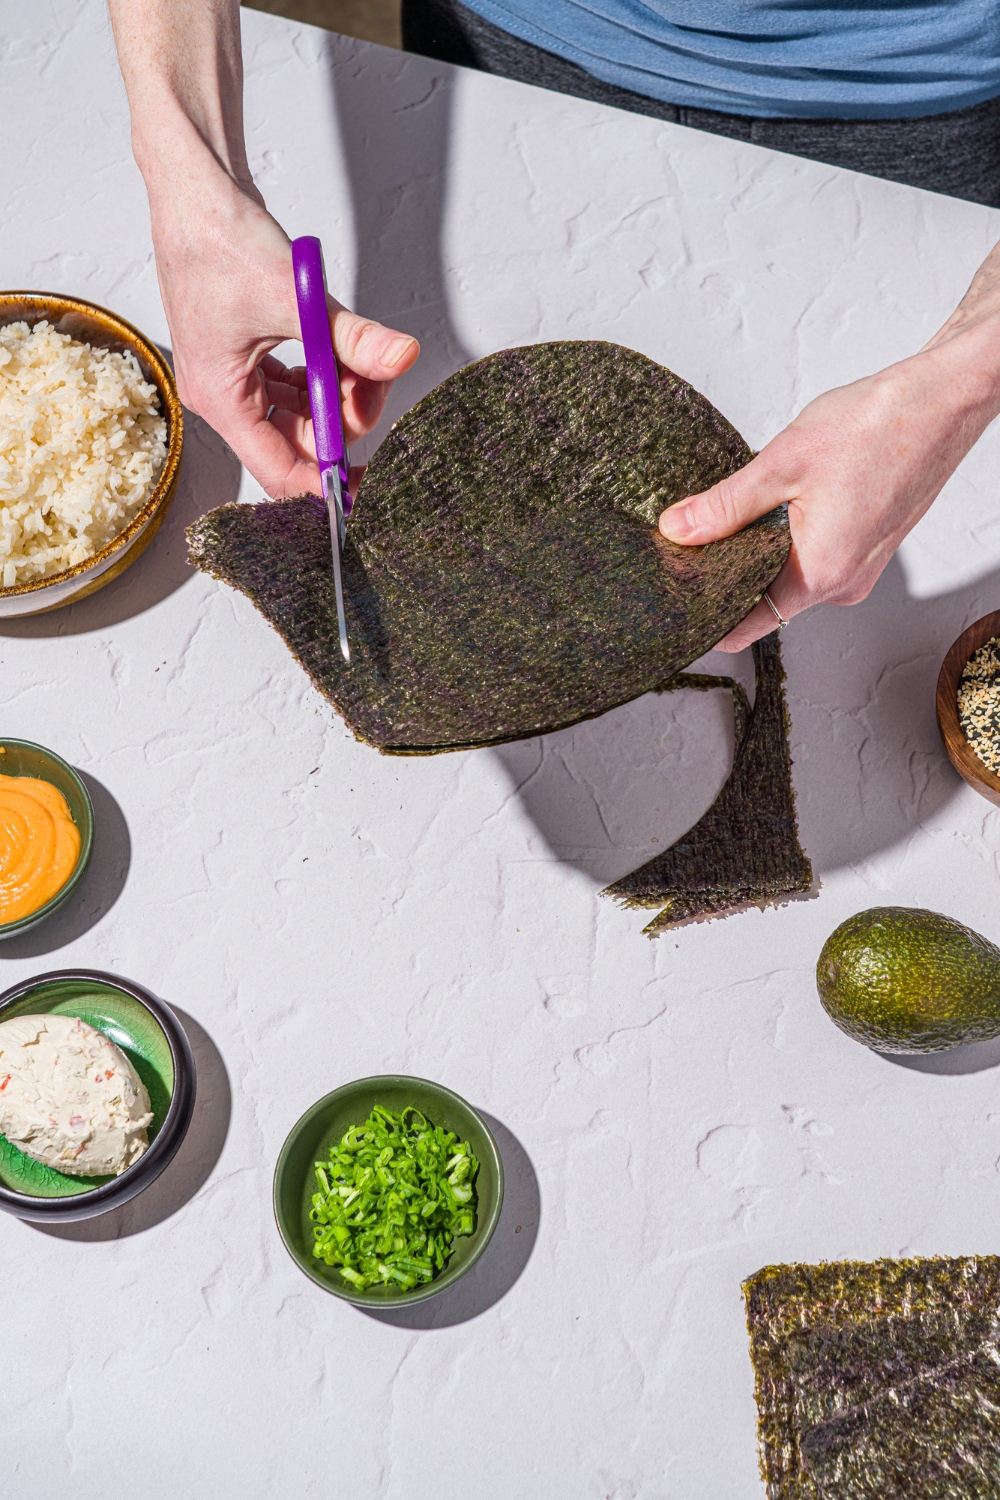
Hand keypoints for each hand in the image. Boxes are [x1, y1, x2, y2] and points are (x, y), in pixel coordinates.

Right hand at [150, 179, 418, 498]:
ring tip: (362, 354)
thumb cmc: (218, 238)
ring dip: (337, 391)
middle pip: (298, 441)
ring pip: (300, 412)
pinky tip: (338, 347)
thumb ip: (352, 338)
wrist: (195, 189)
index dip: (327, 482)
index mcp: (221, 398)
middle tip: (376, 378)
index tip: (367, 478)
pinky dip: (323, 372)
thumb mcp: (295, 298)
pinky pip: (294, 385)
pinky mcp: (247, 354)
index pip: (281, 470)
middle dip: (343, 415)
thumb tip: (400, 359)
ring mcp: (234, 376)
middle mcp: (224, 395)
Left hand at [659, 331, 999, 651]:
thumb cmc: (877, 426)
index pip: (746, 625)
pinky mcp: (869, 549)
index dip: (707, 616)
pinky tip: (786, 500)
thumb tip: (679, 530)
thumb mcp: (781, 463)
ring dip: (762, 549)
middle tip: (696, 535)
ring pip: (790, 575)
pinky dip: (792, 538)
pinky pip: (816, 558)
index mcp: (821, 573)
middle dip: (729, 572)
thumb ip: (725, 507)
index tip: (677, 597)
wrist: (942, 401)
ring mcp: (861, 568)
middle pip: (765, 600)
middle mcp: (844, 583)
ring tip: (750, 506)